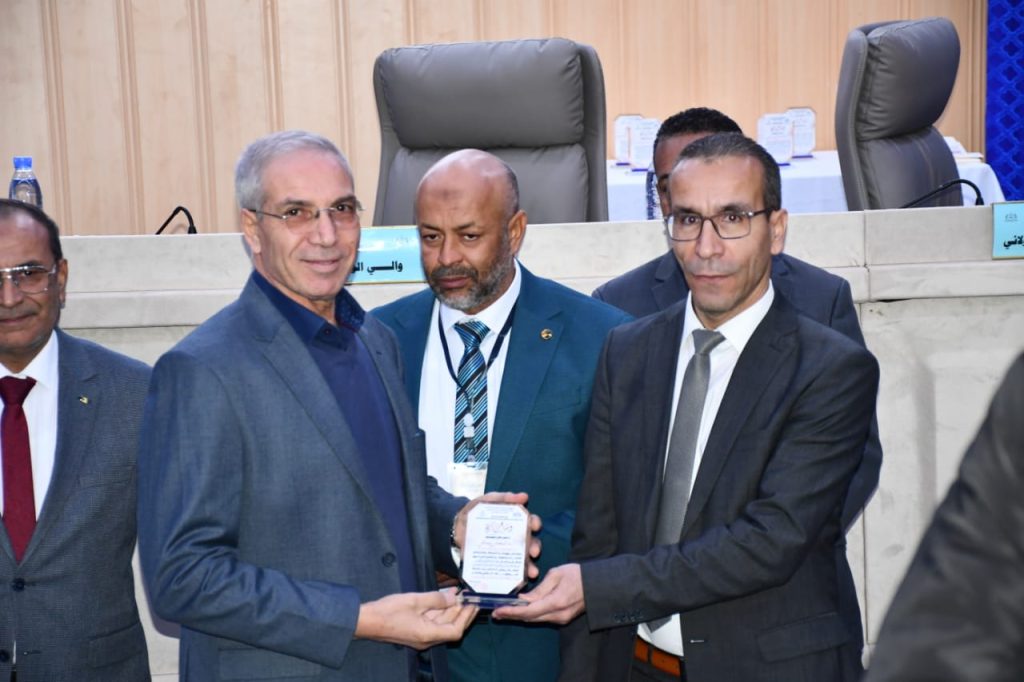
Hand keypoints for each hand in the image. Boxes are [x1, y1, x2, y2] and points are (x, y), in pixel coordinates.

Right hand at [355, 589, 476, 648]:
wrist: (367, 621)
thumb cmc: (388, 611)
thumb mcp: (415, 600)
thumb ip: (436, 599)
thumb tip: (453, 597)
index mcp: (428, 634)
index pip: (455, 631)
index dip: (466, 617)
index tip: (472, 604)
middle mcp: (427, 639)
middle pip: (450, 627)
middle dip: (460, 611)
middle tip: (468, 595)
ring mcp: (421, 636)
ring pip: (442, 624)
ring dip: (450, 609)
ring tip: (458, 593)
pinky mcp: (415, 631)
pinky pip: (432, 622)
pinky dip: (439, 611)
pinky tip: (443, 598)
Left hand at [454, 491, 542, 578]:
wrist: (455, 528)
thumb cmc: (476, 512)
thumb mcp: (487, 501)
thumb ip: (503, 498)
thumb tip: (524, 496)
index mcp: (517, 523)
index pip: (531, 523)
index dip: (535, 523)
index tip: (534, 525)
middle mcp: (516, 539)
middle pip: (531, 544)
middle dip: (535, 548)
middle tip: (534, 552)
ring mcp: (507, 554)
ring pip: (524, 561)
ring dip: (531, 567)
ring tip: (532, 572)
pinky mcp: (497, 565)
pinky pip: (508, 572)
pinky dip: (516, 578)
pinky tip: (518, 581)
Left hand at [493, 563, 584, 623]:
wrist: (599, 585)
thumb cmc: (578, 574)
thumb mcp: (556, 574)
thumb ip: (539, 589)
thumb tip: (523, 599)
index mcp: (556, 602)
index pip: (528, 611)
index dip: (511, 612)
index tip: (497, 611)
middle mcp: (558, 615)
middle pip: (529, 618)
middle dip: (512, 616)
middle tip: (496, 612)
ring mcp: (561, 619)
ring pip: (535, 619)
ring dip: (520, 616)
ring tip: (505, 611)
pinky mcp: (563, 619)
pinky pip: (542, 618)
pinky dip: (530, 614)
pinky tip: (521, 609)